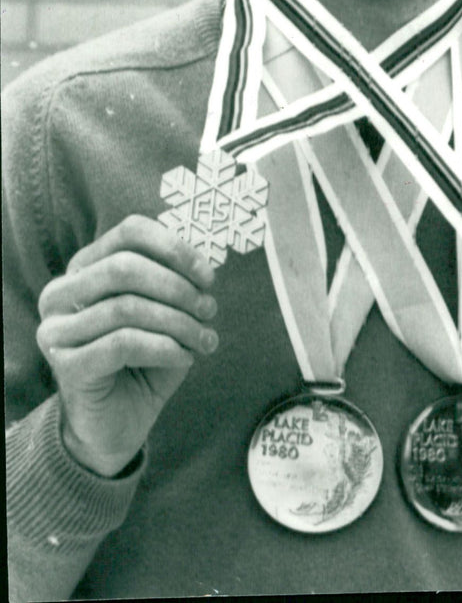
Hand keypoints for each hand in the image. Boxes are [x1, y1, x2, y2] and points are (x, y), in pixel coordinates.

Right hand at [37, 216, 218, 477]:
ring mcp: (56, 330)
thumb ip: (175, 281)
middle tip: (209, 310)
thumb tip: (203, 266)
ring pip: (126, 307)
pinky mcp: (66, 366)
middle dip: (178, 288)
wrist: (119, 424)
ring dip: (179, 322)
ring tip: (205, 339)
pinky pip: (123, 343)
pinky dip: (165, 348)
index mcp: (85, 267)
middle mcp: (61, 293)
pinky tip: (185, 358)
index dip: (174, 248)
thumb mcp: (164, 312)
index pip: (130, 232)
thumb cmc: (145, 360)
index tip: (207, 276)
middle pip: (125, 267)